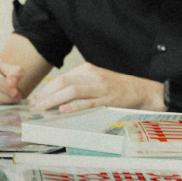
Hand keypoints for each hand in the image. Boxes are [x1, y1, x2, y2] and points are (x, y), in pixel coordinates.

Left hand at [27, 63, 162, 112]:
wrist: (145, 91)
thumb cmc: (119, 88)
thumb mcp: (97, 80)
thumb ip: (79, 85)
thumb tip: (56, 96)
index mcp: (87, 70)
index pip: (61, 78)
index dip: (46, 89)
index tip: (36, 99)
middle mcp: (92, 76)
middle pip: (63, 82)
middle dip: (46, 94)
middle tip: (35, 105)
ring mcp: (101, 87)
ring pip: (72, 91)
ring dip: (55, 100)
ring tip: (44, 108)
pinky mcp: (109, 99)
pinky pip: (88, 102)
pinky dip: (74, 106)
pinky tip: (63, 110)